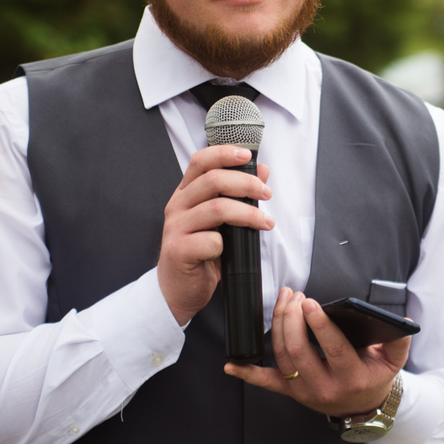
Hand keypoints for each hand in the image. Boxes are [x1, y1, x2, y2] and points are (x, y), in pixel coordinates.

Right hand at [158, 145, 272, 325]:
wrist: (178, 290)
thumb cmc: (200, 253)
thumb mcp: (220, 221)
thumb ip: (237, 195)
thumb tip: (262, 170)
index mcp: (185, 193)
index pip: (201, 161)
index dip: (224, 153)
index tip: (248, 156)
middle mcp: (177, 206)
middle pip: (213, 180)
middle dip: (247, 183)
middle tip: (267, 194)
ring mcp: (176, 228)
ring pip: (217, 208)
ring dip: (248, 213)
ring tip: (266, 222)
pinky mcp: (178, 251)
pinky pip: (211, 241)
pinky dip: (227, 244)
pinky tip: (231, 251)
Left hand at [224, 288, 409, 416]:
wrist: (362, 407)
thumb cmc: (374, 376)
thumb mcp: (392, 360)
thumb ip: (399, 340)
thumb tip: (402, 322)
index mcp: (351, 378)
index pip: (333, 349)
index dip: (320, 325)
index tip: (310, 303)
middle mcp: (324, 388)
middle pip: (300, 350)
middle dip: (292, 318)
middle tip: (294, 295)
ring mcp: (303, 392)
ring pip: (283, 357)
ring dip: (278, 325)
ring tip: (284, 299)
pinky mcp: (290, 392)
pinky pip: (266, 383)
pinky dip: (247, 373)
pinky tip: (231, 365)